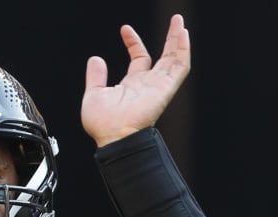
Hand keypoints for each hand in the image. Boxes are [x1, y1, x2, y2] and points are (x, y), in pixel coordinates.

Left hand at [81, 14, 190, 146]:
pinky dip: (183, 50)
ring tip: (179, 22)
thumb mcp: (94, 94)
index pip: (139, 58)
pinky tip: (183, 34)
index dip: (133, 42)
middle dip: (169, 38)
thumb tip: (95, 58)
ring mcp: (158, 86)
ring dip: (179, 40)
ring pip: (175, 59)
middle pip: (164, 56)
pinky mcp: (166, 88)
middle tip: (173, 20)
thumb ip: (96, 76)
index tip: (125, 29)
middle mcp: (148, 84)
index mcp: (132, 85)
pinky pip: (180, 67)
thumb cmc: (102, 123)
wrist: (112, 136)